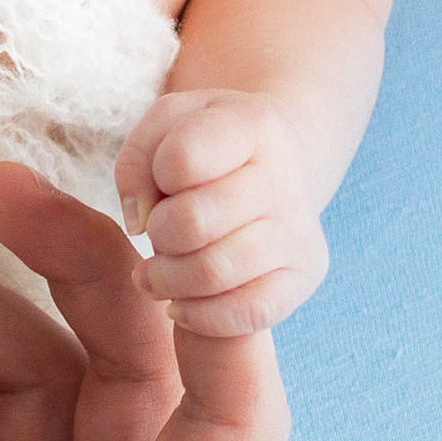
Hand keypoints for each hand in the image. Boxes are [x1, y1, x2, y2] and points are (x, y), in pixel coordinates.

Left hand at [113, 90, 326, 337]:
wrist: (276, 166)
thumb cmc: (207, 146)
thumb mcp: (165, 124)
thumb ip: (136, 159)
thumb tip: (140, 223)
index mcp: (254, 125)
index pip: (182, 159)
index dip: (155, 174)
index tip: (163, 179)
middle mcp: (286, 177)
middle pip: (191, 223)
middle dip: (157, 232)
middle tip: (157, 232)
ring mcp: (300, 230)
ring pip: (212, 274)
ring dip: (167, 280)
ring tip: (157, 272)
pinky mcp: (304, 275)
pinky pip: (246, 313)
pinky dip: (199, 315)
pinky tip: (182, 301)